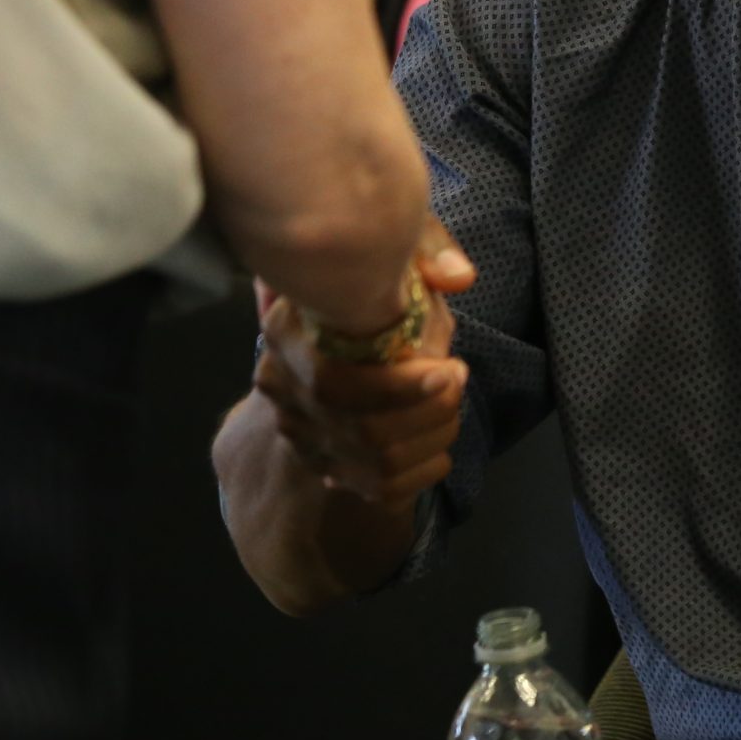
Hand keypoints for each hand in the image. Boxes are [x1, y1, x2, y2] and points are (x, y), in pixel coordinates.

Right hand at [255, 220, 476, 510]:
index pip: (333, 381)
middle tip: (458, 377)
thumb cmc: (363, 292)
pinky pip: (383, 489)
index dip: (397, 385)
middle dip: (427, 408)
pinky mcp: (324, 467)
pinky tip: (440, 443)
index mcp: (285, 334)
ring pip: (377, 460)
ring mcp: (301, 435)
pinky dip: (425, 468)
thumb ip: (422, 250)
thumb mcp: (386, 256)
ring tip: (453, 402)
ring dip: (434, 434)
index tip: (448, 366)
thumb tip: (457, 277)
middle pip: (362, 426)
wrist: (323, 344)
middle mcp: (282, 391)